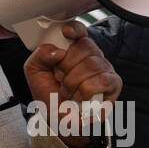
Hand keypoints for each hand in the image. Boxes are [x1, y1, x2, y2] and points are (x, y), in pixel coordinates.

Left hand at [23, 21, 120, 147]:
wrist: (58, 119)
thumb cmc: (49, 93)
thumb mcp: (34, 71)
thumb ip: (40, 55)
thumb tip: (57, 51)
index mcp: (73, 48)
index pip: (79, 30)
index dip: (75, 29)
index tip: (65, 33)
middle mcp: (91, 55)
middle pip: (85, 46)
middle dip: (66, 65)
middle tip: (60, 78)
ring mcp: (104, 68)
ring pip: (92, 64)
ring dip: (73, 82)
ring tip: (68, 91)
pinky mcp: (113, 84)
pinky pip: (103, 80)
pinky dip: (86, 90)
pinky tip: (80, 97)